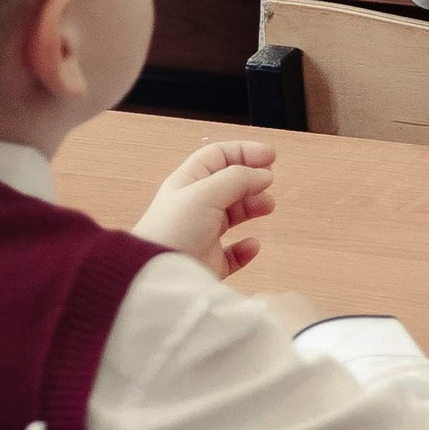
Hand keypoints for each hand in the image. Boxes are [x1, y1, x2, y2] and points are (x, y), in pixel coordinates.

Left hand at [135, 138, 276, 276]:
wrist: (158, 277)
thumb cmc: (175, 228)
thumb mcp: (206, 193)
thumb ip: (238, 179)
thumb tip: (264, 175)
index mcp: (188, 183)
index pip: (218, 157)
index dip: (244, 152)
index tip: (270, 157)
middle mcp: (194, 206)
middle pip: (228, 184)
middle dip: (251, 180)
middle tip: (269, 183)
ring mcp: (202, 235)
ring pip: (232, 215)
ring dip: (252, 207)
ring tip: (267, 207)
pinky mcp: (209, 262)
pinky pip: (232, 253)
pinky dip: (245, 249)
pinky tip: (252, 245)